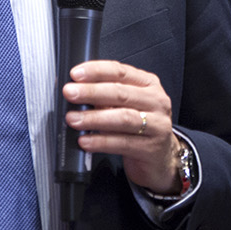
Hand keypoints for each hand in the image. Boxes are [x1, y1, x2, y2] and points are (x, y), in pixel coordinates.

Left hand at [63, 60, 183, 193]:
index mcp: (148, 84)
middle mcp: (156, 101)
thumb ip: (105, 97)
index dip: (96, 71)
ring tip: (73, 119)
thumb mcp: (126, 106)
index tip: (75, 74)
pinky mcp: (152, 148)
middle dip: (92, 92)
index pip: (121, 71)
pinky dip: (101, 142)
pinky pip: (123, 143)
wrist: (160, 158)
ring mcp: (157, 125)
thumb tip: (75, 91)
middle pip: (121, 93)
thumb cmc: (139, 127)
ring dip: (94, 118)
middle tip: (70, 93)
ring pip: (123, 118)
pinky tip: (86, 141)